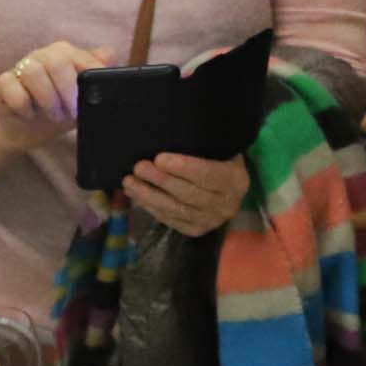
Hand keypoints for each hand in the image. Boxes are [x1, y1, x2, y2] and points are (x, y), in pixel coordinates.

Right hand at [0, 41, 110, 150]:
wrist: (25, 129)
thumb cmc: (57, 109)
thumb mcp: (82, 100)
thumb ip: (96, 78)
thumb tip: (109, 57)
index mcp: (65, 56)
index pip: (80, 56)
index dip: (86, 77)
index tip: (89, 98)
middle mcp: (43, 57)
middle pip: (56, 59)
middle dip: (67, 89)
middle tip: (71, 112)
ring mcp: (21, 68)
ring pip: (32, 71)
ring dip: (46, 98)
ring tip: (53, 115)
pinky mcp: (3, 83)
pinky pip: (10, 86)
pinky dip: (22, 105)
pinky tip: (29, 115)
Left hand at [126, 153, 250, 238]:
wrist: (229, 187)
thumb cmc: (220, 159)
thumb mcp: (221, 148)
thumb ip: (203, 145)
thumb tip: (170, 135)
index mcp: (236, 180)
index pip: (207, 175)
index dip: (183, 167)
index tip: (159, 158)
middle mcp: (226, 204)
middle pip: (188, 194)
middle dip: (160, 180)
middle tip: (138, 167)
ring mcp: (211, 220)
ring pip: (176, 210)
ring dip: (149, 196)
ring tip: (129, 182)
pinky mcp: (197, 230)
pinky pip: (171, 220)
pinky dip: (151, 208)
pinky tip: (136, 196)